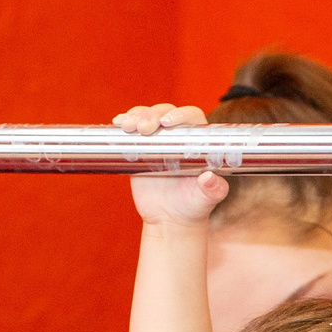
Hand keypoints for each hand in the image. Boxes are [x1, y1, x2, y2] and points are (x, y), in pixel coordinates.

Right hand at [114, 102, 229, 224]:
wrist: (170, 219)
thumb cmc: (193, 207)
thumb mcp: (205, 199)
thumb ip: (213, 190)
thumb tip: (208, 178)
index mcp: (197, 142)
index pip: (191, 117)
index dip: (179, 115)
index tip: (166, 123)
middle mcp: (177, 136)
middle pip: (165, 112)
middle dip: (152, 114)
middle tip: (144, 129)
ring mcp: (157, 140)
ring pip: (146, 116)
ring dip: (136, 115)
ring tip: (128, 127)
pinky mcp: (139, 147)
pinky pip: (132, 129)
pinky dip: (124, 122)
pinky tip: (118, 123)